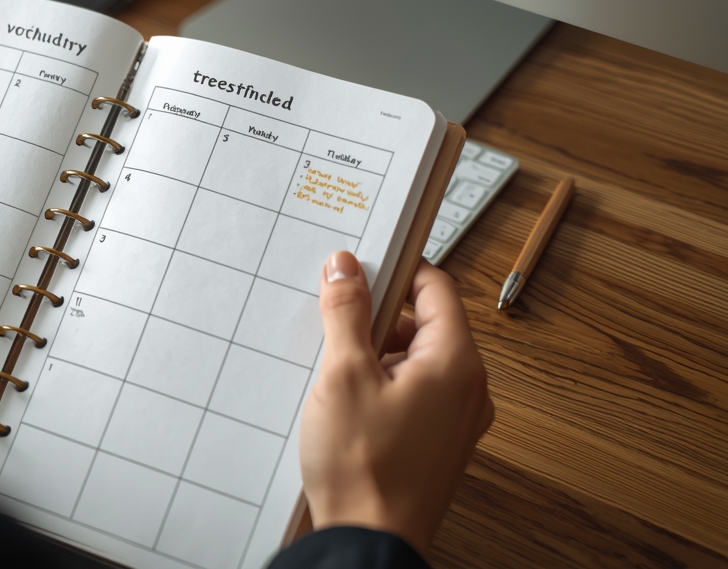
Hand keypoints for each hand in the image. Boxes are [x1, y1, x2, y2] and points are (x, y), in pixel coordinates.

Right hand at [299, 251, 493, 555]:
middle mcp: (468, 390)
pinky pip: (415, 395)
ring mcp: (456, 420)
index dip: (399, 269)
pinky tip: (347, 404)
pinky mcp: (438, 444)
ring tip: (337, 373)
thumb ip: (347, 313)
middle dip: (379, 317)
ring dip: (377, 355)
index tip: (363, 266)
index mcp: (456, 363)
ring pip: (416, 362)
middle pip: (426, 325)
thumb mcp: (344, 374)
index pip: (437, 288)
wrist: (370, 541)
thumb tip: (347, 268)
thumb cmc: (365, 470)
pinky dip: (383, 387)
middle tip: (337, 323)